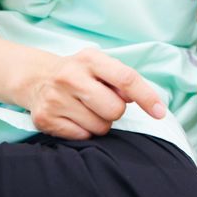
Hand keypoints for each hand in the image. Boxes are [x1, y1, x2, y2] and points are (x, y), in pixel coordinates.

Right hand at [22, 48, 165, 139]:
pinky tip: (75, 116)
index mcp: (90, 59)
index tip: (159, 112)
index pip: (126, 78)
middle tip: (104, 102)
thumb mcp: (100, 65)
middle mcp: (71, 76)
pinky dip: (84, 131)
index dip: (146, 97)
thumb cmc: (80, 72)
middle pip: (115, 109)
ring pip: (100, 127)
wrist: (36, 77)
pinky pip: (82, 137)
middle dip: (116, 111)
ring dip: (100, 122)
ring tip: (88, 109)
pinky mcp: (45, 119)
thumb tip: (136, 99)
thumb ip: (121, 79)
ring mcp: (56, 98)